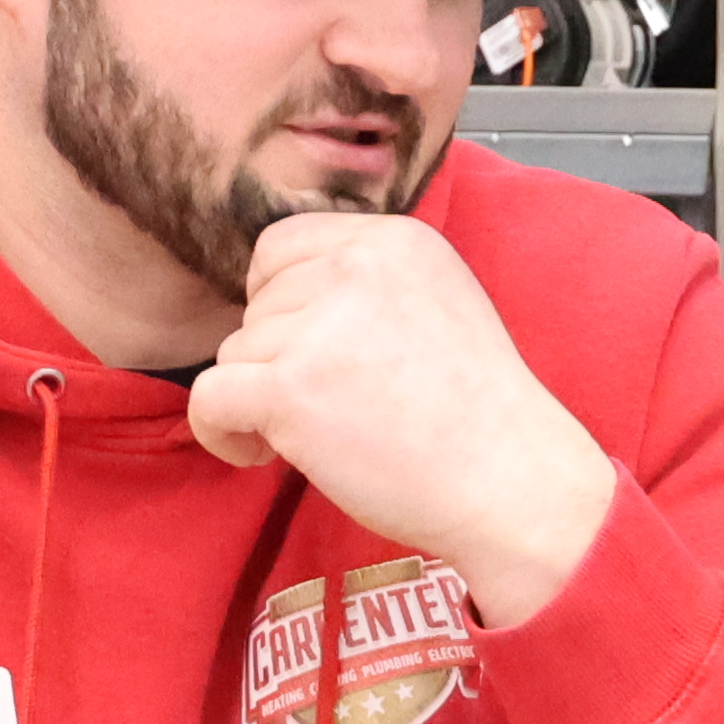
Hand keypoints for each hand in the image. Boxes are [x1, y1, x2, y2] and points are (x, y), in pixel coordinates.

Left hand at [187, 216, 617, 625]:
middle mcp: (355, 268)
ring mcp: (320, 327)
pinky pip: (210, 398)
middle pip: (258, 305)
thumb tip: (281, 298)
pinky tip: (260, 454)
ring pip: (235, 353)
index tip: (308, 348)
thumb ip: (371, 285)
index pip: (282, 245)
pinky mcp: (291, 388)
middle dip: (278, 357)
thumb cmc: (482, 415)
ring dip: (258, 400)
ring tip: (315, 437)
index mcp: (395, 241)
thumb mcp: (442, 303)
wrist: (513, 482)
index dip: (278, 300)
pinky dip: (221, 432)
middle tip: (328, 406)